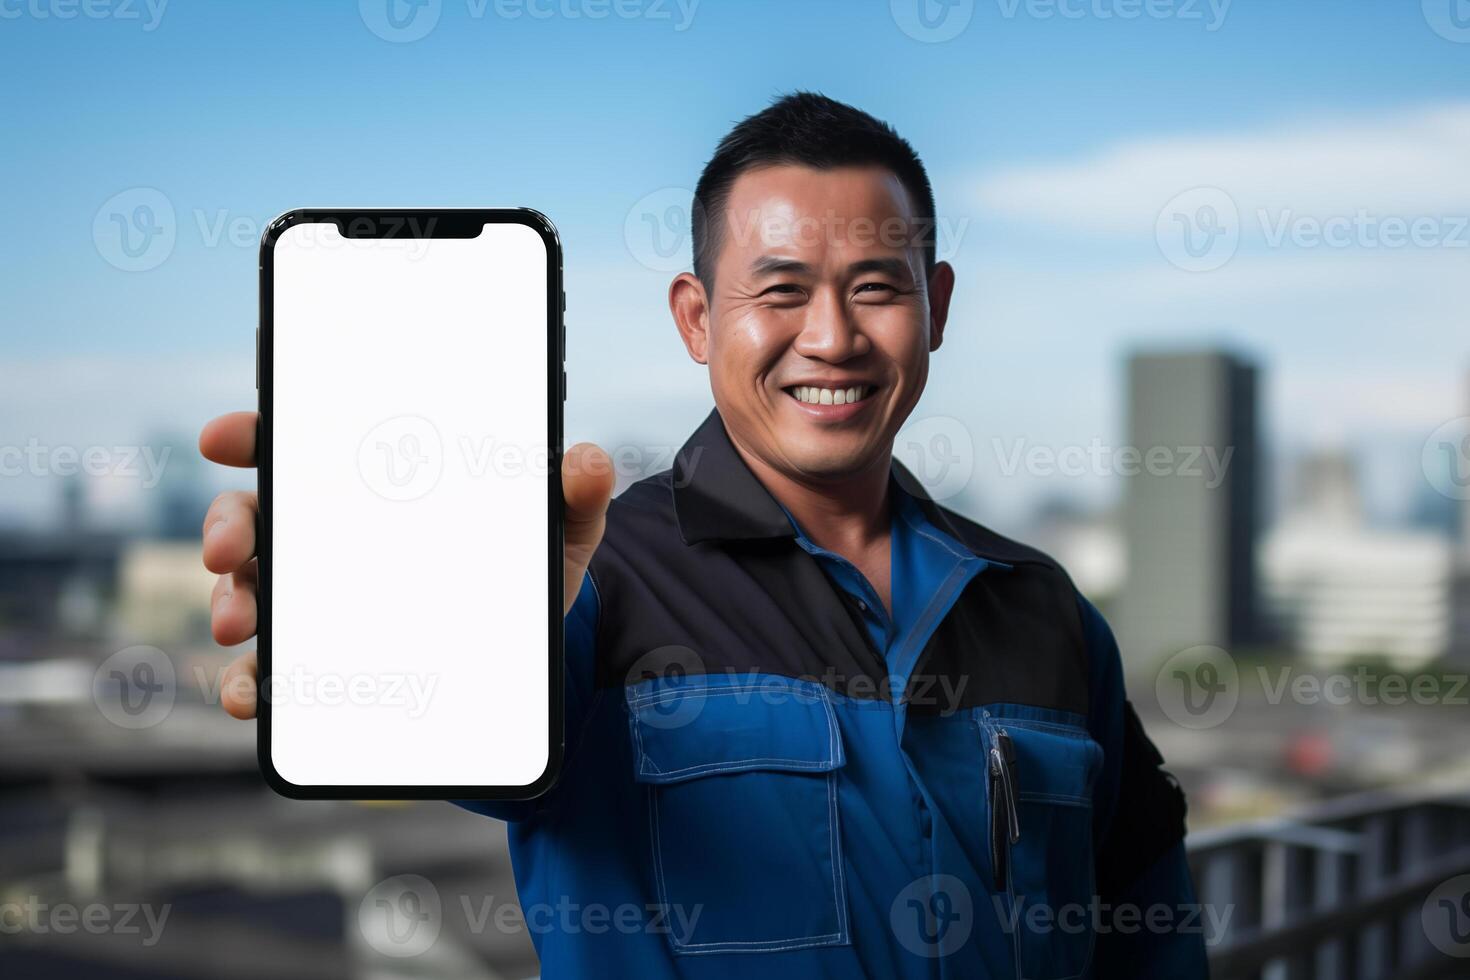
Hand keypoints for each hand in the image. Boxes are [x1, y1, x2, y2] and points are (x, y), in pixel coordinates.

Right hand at [199, 411, 613, 719]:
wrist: (527, 655)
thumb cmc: (524, 570)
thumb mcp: (556, 531)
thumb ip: (575, 495)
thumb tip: (590, 460)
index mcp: (370, 487)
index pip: (297, 447)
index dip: (253, 434)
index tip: (225, 438)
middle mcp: (326, 538)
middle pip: (252, 518)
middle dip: (227, 527)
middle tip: (230, 550)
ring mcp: (316, 602)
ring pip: (248, 592)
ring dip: (231, 604)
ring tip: (240, 625)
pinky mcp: (320, 665)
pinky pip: (269, 672)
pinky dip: (249, 683)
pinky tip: (252, 695)